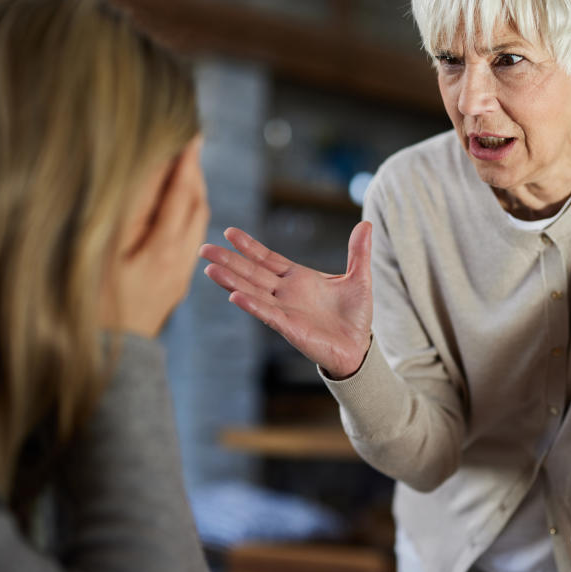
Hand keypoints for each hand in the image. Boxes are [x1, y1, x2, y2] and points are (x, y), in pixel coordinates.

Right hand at [103, 136, 208, 336]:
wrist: (108, 360)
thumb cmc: (95, 305)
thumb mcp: (104, 254)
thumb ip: (127, 214)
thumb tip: (145, 175)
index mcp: (162, 250)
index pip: (179, 194)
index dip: (184, 161)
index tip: (191, 134)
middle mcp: (180, 260)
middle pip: (196, 205)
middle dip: (193, 172)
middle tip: (190, 143)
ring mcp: (180, 274)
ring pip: (197, 223)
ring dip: (193, 192)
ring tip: (185, 168)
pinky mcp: (175, 284)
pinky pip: (191, 240)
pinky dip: (188, 214)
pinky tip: (176, 207)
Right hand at [199, 221, 372, 377]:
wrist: (359, 348)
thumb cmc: (355, 316)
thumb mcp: (359, 278)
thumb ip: (358, 252)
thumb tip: (367, 224)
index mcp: (298, 278)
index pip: (267, 259)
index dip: (249, 246)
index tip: (230, 232)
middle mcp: (285, 293)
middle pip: (252, 273)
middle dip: (228, 261)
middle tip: (204, 249)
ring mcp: (285, 310)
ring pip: (252, 291)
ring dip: (231, 281)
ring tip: (210, 269)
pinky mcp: (289, 327)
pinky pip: (267, 314)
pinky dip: (252, 304)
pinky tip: (235, 296)